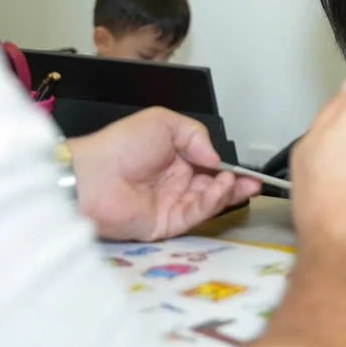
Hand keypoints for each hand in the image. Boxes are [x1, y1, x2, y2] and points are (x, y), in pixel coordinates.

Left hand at [70, 107, 260, 241]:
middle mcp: (172, 182)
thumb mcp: (163, 122)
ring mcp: (169, 204)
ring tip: (236, 181)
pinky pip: (194, 215)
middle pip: (212, 187)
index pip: (206, 165)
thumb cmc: (121, 145)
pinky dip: (211, 203)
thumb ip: (195, 135)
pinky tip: (221, 187)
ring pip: (207, 201)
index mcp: (171, 158)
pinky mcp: (164, 225)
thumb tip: (214, 157)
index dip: (226, 167)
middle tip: (253, 182)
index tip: (245, 168)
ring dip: (226, 192)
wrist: (92, 177)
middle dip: (234, 184)